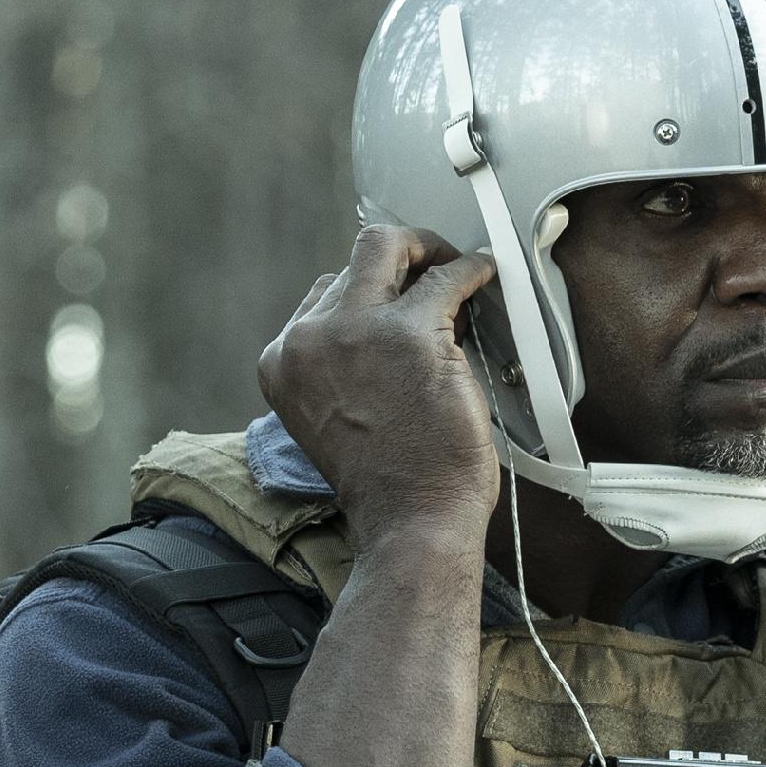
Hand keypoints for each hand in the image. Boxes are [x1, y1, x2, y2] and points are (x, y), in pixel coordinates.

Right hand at [258, 224, 503, 557]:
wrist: (410, 521)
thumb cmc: (385, 485)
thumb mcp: (331, 415)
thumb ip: (339, 367)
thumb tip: (381, 325)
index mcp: (283, 362)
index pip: (321, 295)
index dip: (366, 292)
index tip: (395, 297)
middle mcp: (310, 339)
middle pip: (352, 261)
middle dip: (396, 256)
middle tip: (429, 266)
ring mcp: (357, 331)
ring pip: (386, 245)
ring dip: (426, 249)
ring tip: (454, 265)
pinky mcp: (411, 334)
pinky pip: (446, 279)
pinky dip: (470, 270)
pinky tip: (482, 275)